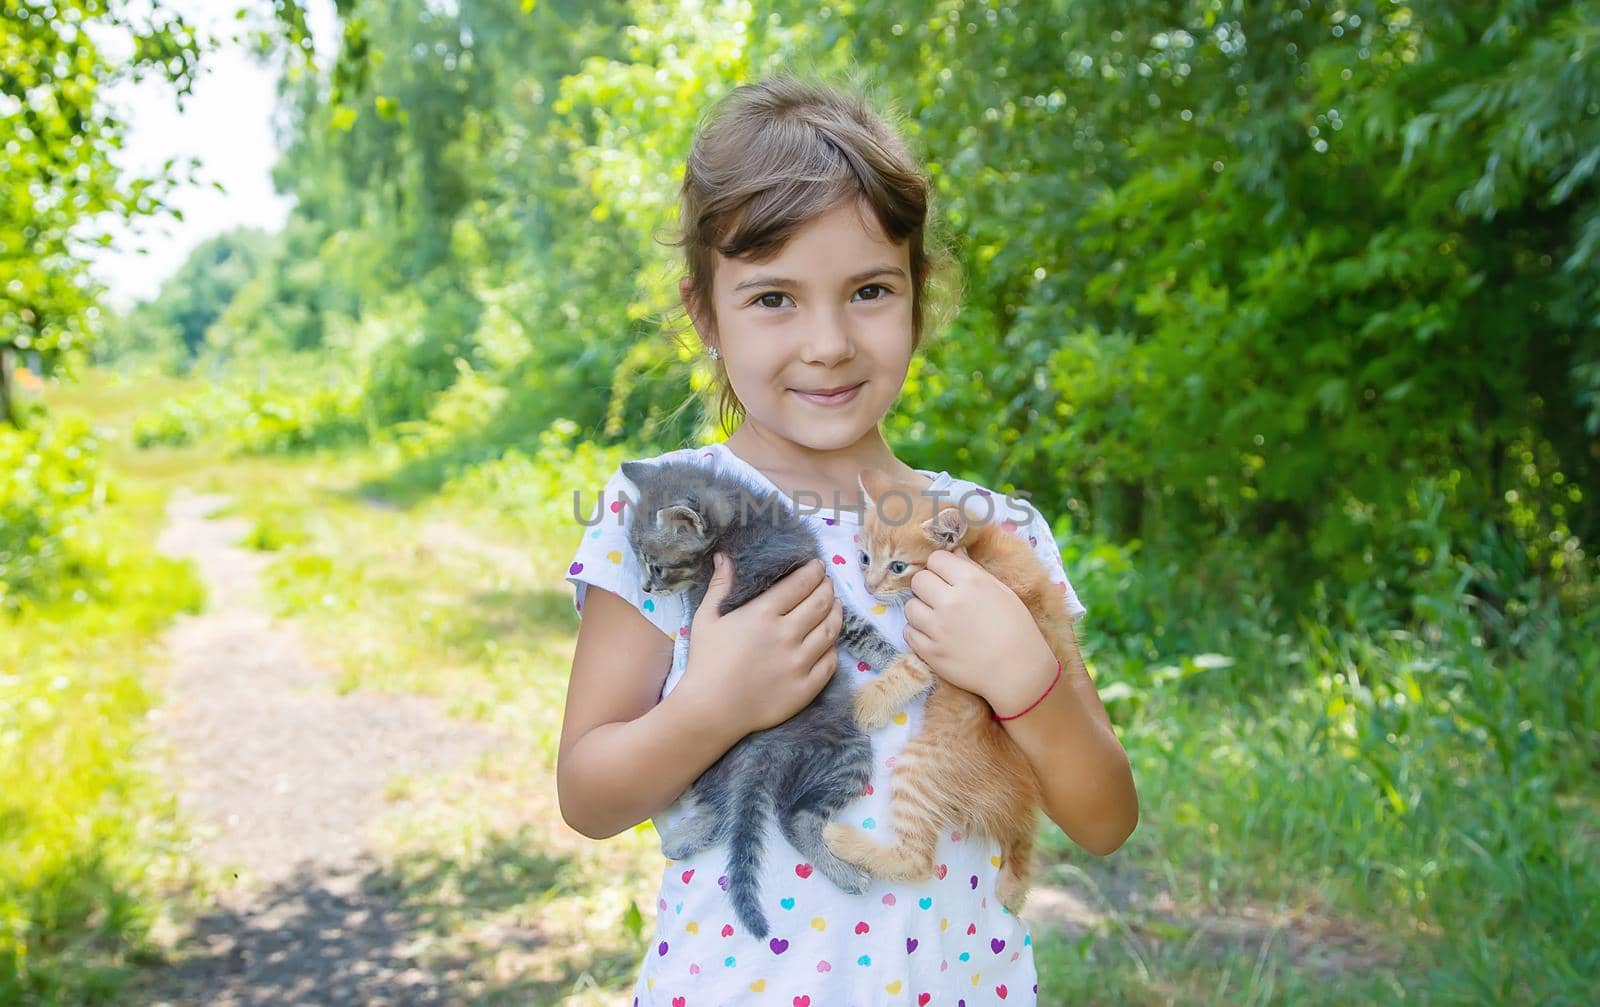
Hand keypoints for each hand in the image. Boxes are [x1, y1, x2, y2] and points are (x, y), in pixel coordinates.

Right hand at [679, 554, 842, 734]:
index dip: (814, 571)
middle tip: (827, 583)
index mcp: (762, 614)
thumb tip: (725, 556)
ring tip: (834, 606)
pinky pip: (830, 662)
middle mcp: (786, 635)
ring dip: (836, 613)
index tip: (817, 567)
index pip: (800, 583)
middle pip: (820, 602)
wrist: (710, 711)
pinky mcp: (806, 688)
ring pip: (831, 630)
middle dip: (827, 587)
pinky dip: (833, 647)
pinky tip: (829, 641)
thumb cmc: (706, 662)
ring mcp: (799, 663)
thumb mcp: (706, 618)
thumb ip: (721, 585)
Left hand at [904, 548, 1057, 714]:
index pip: (936, 559)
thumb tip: (955, 552)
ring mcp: (937, 628)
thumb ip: (973, 570)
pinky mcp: (930, 652)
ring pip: (910, 607)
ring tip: (937, 618)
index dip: (941, 566)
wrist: (1018, 671)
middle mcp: (950, 601)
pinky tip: (934, 635)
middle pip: (918, 580)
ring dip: (921, 610)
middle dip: (928, 586)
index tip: (947, 576)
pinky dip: (918, 632)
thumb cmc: (1017, 628)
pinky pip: (909, 632)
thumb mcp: (1002, 592)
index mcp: (971, 582)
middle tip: (940, 597)